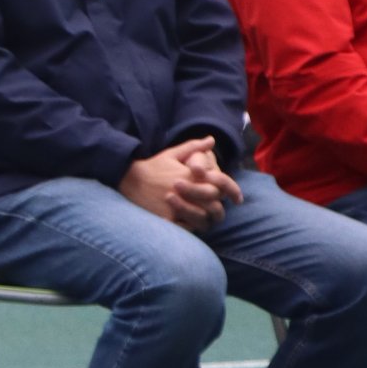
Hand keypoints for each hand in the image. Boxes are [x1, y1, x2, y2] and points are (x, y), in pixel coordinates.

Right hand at [119, 135, 240, 230]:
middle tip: (218, 210)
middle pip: (214, 204)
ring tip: (206, 218)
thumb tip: (212, 140)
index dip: (232, 192)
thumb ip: (194, 147)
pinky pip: (188, 227)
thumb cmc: (153, 166)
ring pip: (203, 218)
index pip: (218, 185)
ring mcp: (176, 206)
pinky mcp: (167, 218)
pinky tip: (192, 223)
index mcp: (189, 174)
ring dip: (207, 218)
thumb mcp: (172, 153)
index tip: (238, 199)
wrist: (128, 179)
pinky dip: (193, 226)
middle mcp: (185, 190)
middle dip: (218, 207)